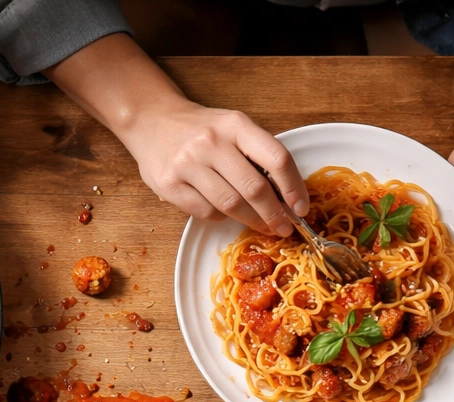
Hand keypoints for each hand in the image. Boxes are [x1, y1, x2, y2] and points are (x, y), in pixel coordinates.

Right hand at [42, 34, 304, 234]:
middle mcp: (211, 143)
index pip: (275, 158)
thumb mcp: (232, 126)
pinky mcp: (169, 185)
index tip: (301, 207)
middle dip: (274, 214)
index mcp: (235, 125)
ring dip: (251, 220)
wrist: (152, 120)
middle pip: (254, 188)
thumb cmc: (199, 128)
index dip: (293, 187)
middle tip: (284, 228)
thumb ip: (256, 152)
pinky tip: (225, 213)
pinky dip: (220, 217)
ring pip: (230, 204)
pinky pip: (204, 212)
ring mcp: (187, 165)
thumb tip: (285, 193)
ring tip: (262, 226)